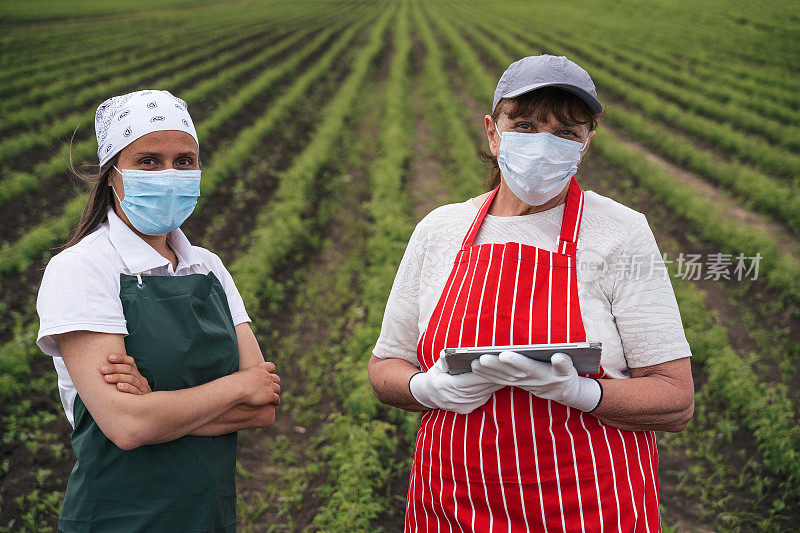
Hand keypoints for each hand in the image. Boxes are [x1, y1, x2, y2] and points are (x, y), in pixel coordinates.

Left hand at [99, 353, 151, 394]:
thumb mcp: (125, 385)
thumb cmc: (128, 398)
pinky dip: (127, 388)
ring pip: (131, 379)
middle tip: (101, 369)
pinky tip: (118, 387)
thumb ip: (117, 377)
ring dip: (118, 377)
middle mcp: (141, 379)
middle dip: (114, 368)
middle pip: (129, 369)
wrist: (143, 412)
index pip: (130, 362)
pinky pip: (135, 391)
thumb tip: (100, 368)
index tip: (109, 357)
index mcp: (136, 374)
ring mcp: (143, 388)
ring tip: (106, 378)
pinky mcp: (142, 398)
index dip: (120, 358)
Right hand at [237, 361, 280, 406]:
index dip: (271, 371)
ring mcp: (270, 385)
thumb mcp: (239, 375)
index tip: (270, 374)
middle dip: (275, 383)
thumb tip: (235, 377)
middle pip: (276, 378)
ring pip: (277, 389)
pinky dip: (276, 401)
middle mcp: (267, 376)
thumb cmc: (234, 382)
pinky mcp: (270, 395)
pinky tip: (275, 404)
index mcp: (260, 368)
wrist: (238, 389)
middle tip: (272, 388)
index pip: (271, 366)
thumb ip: (242, 375)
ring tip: (274, 397)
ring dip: (276, 392)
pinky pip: (276, 398)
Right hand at [409, 356, 503, 413]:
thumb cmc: (436, 374)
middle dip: (494, 377)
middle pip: (478, 387)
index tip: (495, 365)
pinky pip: (482, 398)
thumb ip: (444, 358)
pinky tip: (502, 380)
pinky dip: (491, 389)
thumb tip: (448, 353)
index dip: (482, 373)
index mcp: (444, 386)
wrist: (429, 394)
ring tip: (509, 373)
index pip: (467, 380)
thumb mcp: (438, 364)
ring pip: (483, 393)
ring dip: (496, 383)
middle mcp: (452, 399)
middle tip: (509, 368)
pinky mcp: (466, 410)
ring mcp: (460, 406)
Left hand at [471, 351, 601, 411]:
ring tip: (473, 362)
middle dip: (495, 366)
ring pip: (501, 378)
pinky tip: (475, 367)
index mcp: (542, 373)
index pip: (528, 367)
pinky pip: (498, 380)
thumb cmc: (565, 376)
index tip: (504, 355)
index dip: (516, 361)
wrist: (562, 392)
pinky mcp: (515, 384)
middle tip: (481, 358)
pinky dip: (486, 375)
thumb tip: (558, 356)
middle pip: (510, 372)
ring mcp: (520, 383)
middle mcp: (529, 380)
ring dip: (487, 371)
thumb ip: (563, 363)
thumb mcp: (569, 370)